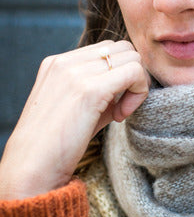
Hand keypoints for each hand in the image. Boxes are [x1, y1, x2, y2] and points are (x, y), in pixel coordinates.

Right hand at [0, 40, 149, 199]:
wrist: (32, 168)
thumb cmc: (55, 145)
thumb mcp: (76, 108)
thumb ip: (100, 91)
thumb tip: (130, 86)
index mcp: (58, 63)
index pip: (107, 49)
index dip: (119, 74)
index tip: (113, 105)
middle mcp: (65, 62)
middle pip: (123, 49)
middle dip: (132, 75)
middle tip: (122, 108)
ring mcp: (75, 73)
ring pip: (132, 57)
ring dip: (136, 84)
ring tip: (120, 113)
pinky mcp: (89, 89)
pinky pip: (134, 72)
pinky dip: (138, 93)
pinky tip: (121, 117)